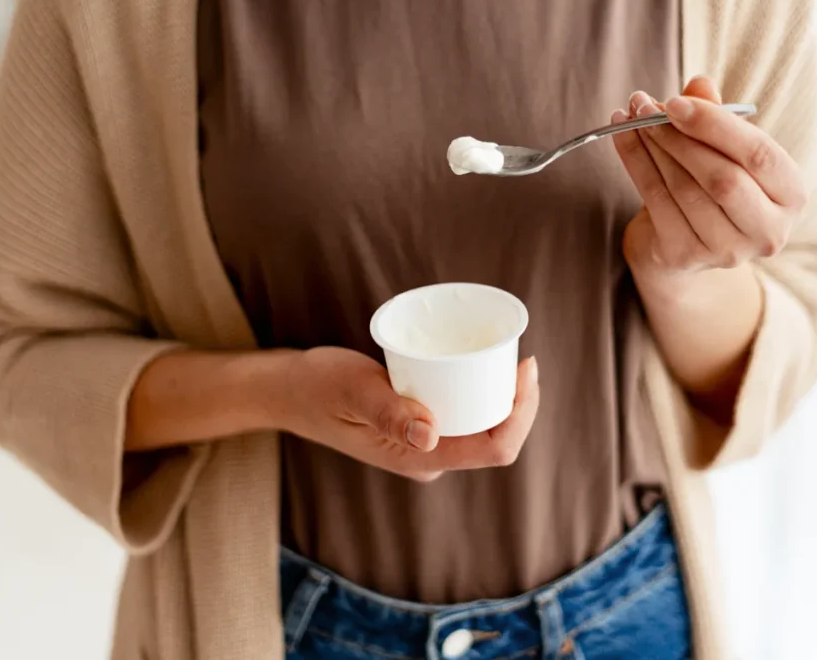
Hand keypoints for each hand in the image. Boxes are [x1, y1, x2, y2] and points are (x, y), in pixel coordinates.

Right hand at [276, 347, 539, 481]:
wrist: (289, 393)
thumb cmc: (318, 388)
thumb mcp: (353, 391)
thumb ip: (387, 412)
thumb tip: (429, 436)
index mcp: (417, 458)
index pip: (493, 449)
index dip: (522, 413)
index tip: (526, 368)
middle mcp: (427, 458)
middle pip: (495, 440)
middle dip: (519, 404)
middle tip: (524, 358)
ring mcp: (424, 447)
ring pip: (482, 429)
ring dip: (503, 400)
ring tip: (510, 360)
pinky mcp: (419, 431)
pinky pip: (463, 418)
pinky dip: (480, 394)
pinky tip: (484, 368)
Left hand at [612, 77, 806, 280]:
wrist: (684, 239)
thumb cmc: (713, 183)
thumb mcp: (725, 149)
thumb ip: (718, 117)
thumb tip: (700, 84)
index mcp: (791, 195)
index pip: (759, 155)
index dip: (716, 126)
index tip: (676, 101)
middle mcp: (767, 230)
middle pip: (722, 178)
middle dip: (679, 137)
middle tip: (645, 106)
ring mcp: (726, 250)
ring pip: (684, 189)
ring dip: (652, 147)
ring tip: (631, 116)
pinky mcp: (685, 256)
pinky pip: (655, 201)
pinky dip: (634, 164)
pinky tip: (621, 136)